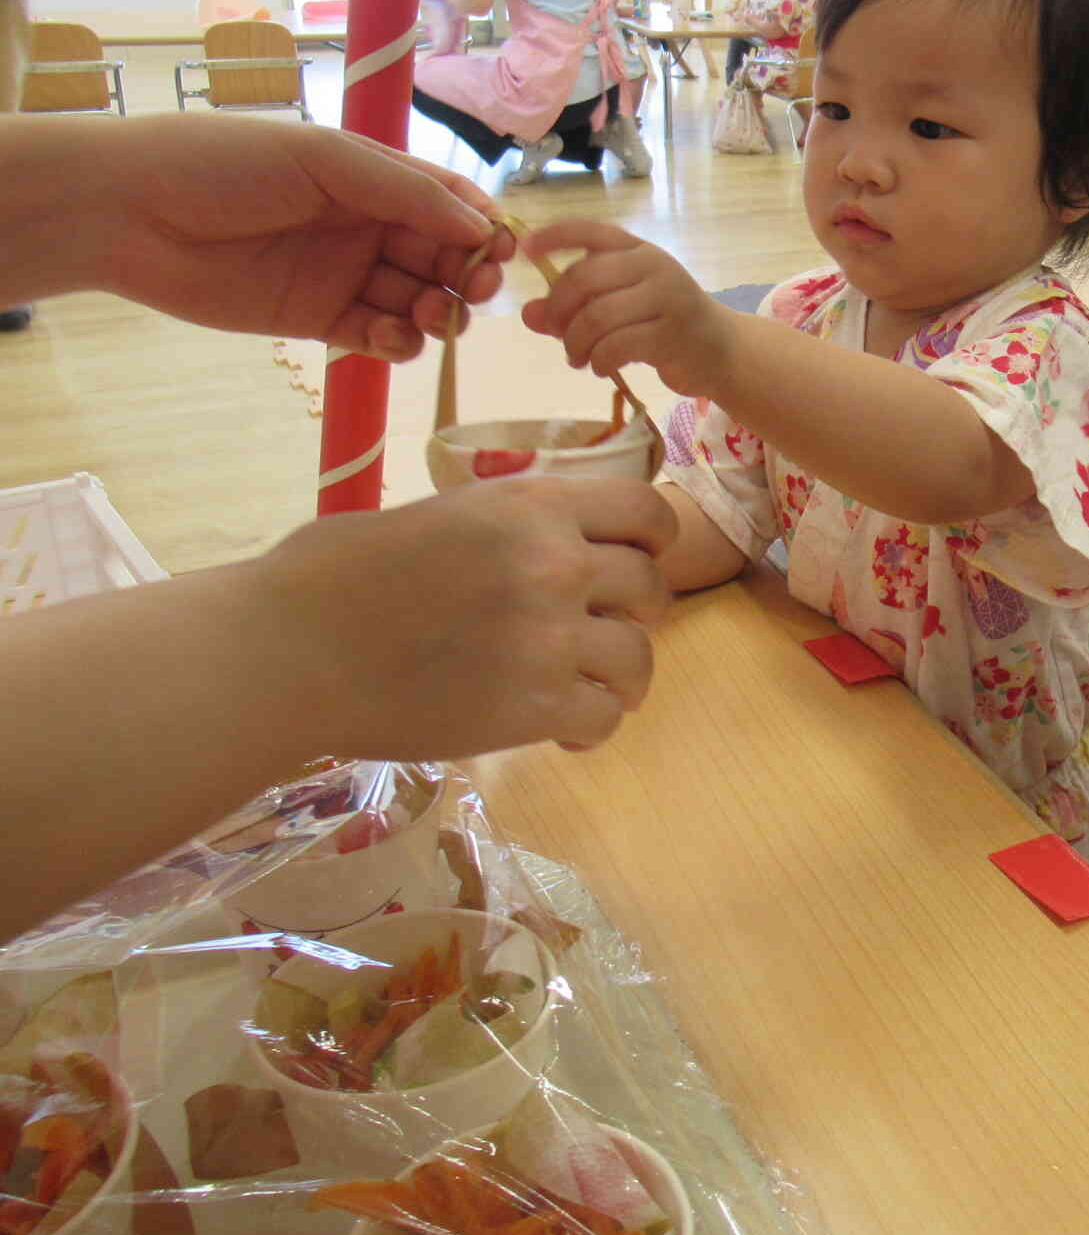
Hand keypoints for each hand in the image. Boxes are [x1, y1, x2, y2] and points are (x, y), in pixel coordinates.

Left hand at [66, 115, 501, 356]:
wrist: (132, 212)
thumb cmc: (224, 163)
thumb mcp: (324, 158)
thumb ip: (405, 192)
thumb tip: (481, 226)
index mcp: (371, 178)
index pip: (448, 202)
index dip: (481, 226)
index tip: (502, 250)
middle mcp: (366, 226)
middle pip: (442, 257)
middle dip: (466, 276)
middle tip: (473, 293)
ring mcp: (345, 276)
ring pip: (418, 303)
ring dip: (437, 314)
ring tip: (430, 318)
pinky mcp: (318, 320)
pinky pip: (378, 338)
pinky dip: (397, 344)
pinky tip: (389, 337)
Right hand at [253, 477, 678, 756]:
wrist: (288, 651)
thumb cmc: (334, 576)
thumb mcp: (437, 514)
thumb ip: (508, 527)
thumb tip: (549, 541)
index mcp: (529, 505)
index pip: (646, 511)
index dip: (652, 542)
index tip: (636, 563)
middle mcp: (553, 563)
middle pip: (650, 589)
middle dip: (633, 614)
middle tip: (597, 632)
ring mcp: (549, 636)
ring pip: (638, 660)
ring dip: (619, 678)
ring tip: (586, 688)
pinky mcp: (534, 706)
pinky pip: (604, 718)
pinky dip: (589, 727)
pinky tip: (559, 730)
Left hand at [519, 222, 734, 395]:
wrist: (721, 351)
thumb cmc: (664, 323)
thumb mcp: (618, 308)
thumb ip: (573, 308)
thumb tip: (529, 314)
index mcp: (637, 250)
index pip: (590, 231)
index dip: (554, 236)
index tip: (526, 250)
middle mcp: (652, 265)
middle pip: (584, 278)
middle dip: (559, 310)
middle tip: (557, 334)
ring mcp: (665, 298)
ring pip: (597, 316)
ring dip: (576, 343)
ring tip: (577, 359)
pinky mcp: (671, 334)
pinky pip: (617, 346)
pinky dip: (599, 360)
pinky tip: (600, 367)